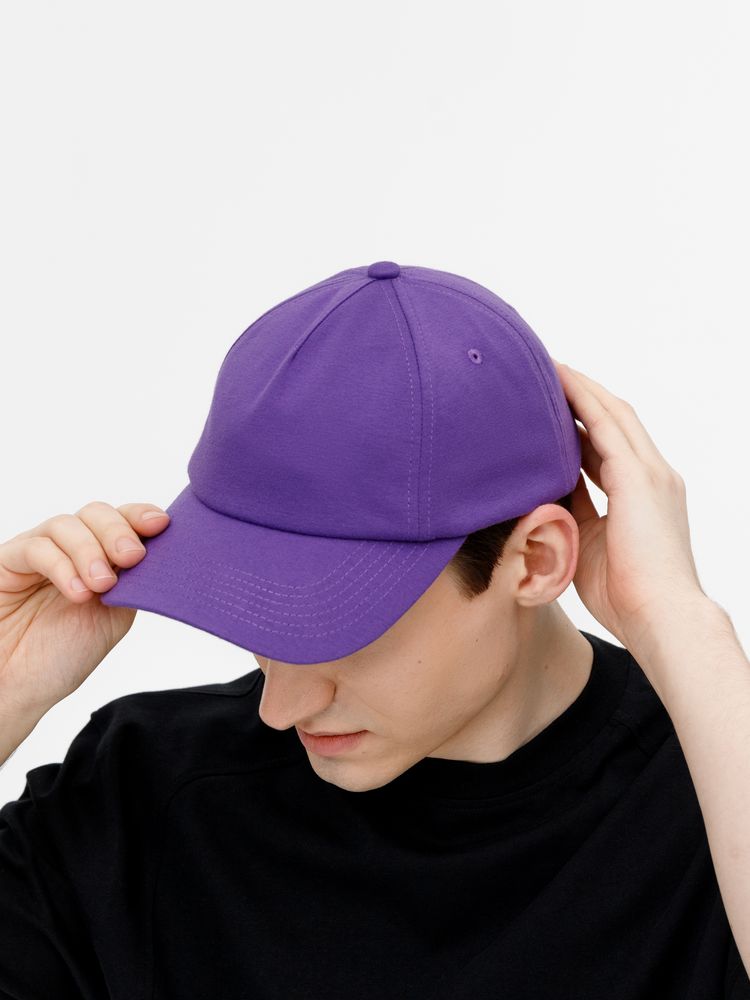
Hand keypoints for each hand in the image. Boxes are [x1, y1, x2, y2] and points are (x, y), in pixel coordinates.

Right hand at [0, 501, 169, 718]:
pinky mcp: (7, 561)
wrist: (19, 687)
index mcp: (100, 558)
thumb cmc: (62, 656)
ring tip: (101, 585)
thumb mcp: (113, 616)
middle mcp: (69, 550)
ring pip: (67, 524)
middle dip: (118, 531)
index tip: (160, 524)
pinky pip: (36, 547)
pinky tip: (77, 593)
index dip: (140, 515)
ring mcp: (38, 553)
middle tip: (131, 558)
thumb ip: (133, 582)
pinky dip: (62, 566)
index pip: (121, 520)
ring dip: (91, 551)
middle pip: (96, 513)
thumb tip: (163, 554)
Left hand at [551, 360, 707, 653]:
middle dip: (581, 394)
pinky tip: (557, 383)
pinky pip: (606, 426)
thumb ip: (573, 513)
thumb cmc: (625, 597)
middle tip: (545, 373)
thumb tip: (540, 495)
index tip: (550, 405)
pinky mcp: (639, 479)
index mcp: (644, 495)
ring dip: (579, 389)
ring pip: (611, 414)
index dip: (581, 420)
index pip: (610, 444)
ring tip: (546, 368)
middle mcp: (653, 476)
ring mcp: (650, 475)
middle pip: (614, 418)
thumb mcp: (590, 544)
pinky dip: (581, 401)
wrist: (661, 619)